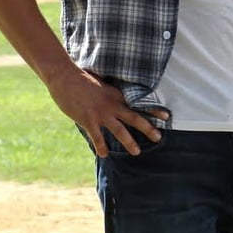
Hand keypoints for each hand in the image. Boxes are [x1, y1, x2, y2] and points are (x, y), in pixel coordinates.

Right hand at [42, 65, 167, 157]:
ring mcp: (101, 113)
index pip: (139, 103)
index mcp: (116, 94)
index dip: (154, 110)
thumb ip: (110, 93)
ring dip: (130, 142)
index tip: (167, 116)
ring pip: (120, 130)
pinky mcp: (88, 120)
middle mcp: (112, 104)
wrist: (65, 76)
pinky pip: (97, 137)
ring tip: (137, 152)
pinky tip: (105, 155)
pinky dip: (101, 147)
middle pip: (135, 118)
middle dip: (148, 128)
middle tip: (159, 138)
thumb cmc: (81, 78)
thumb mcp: (101, 83)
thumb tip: (117, 99)